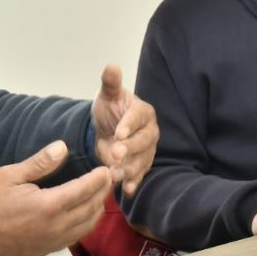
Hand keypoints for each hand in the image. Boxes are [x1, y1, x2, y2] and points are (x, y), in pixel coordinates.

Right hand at [0, 140, 112, 255]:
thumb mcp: (10, 175)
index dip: (99, 178)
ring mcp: (53, 242)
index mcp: (47, 206)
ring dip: (98, 208)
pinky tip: (85, 212)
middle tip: (110, 178)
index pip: (85, 189)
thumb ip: (40, 163)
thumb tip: (62, 147)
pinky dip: (86, 223)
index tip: (107, 168)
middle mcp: (55, 227)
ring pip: (88, 225)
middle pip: (92, 207)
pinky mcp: (48, 250)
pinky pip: (76, 236)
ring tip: (101, 193)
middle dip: (103, 191)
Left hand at [92, 63, 158, 195]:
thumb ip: (110, 82)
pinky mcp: (142, 164)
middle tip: (115, 154)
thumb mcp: (107, 95)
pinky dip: (134, 182)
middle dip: (130, 149)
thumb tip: (111, 65)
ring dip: (130, 169)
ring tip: (116, 174)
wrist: (108, 129)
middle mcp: (149, 131)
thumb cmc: (110, 109)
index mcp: (142, 111)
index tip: (118, 133)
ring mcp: (147, 150)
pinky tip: (127, 190)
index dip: (129, 125)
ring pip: (142, 160)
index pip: (137, 117)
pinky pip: (140, 174)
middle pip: (143, 141)